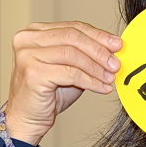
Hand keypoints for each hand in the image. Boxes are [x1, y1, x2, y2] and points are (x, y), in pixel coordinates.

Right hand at [3, 21, 121, 143]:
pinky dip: (91, 81)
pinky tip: (102, 88)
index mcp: (35, 32)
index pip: (73, 27)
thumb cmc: (48, 94)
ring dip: (97, 67)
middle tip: (116, 63)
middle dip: (99, 50)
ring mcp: (28, 55)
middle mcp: (28, 39)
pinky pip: (71, 73)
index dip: (98, 36)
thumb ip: (85, 55)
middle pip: (73, 37)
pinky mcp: (33, 73)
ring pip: (73, 54)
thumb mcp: (70, 67)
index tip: (117, 45)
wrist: (27, 119)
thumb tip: (114, 49)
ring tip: (110, 78)